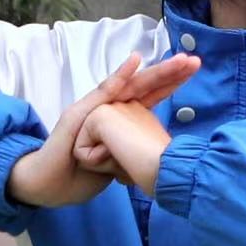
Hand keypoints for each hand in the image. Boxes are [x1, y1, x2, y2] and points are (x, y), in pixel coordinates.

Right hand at [6, 53, 197, 208]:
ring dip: (153, 71)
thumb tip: (158, 156)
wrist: (50, 184)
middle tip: (194, 60)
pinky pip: (102, 93)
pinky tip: (134, 62)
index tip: (195, 68)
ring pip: (128, 85)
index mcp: (121, 117)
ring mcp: (94, 107)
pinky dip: (119, 77)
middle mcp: (109, 107)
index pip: (151, 95)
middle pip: (143, 85)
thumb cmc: (82, 174)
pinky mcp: (79, 114)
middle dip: (169, 72)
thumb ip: (136, 152)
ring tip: (175, 60)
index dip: (172, 82)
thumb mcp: (119, 163)